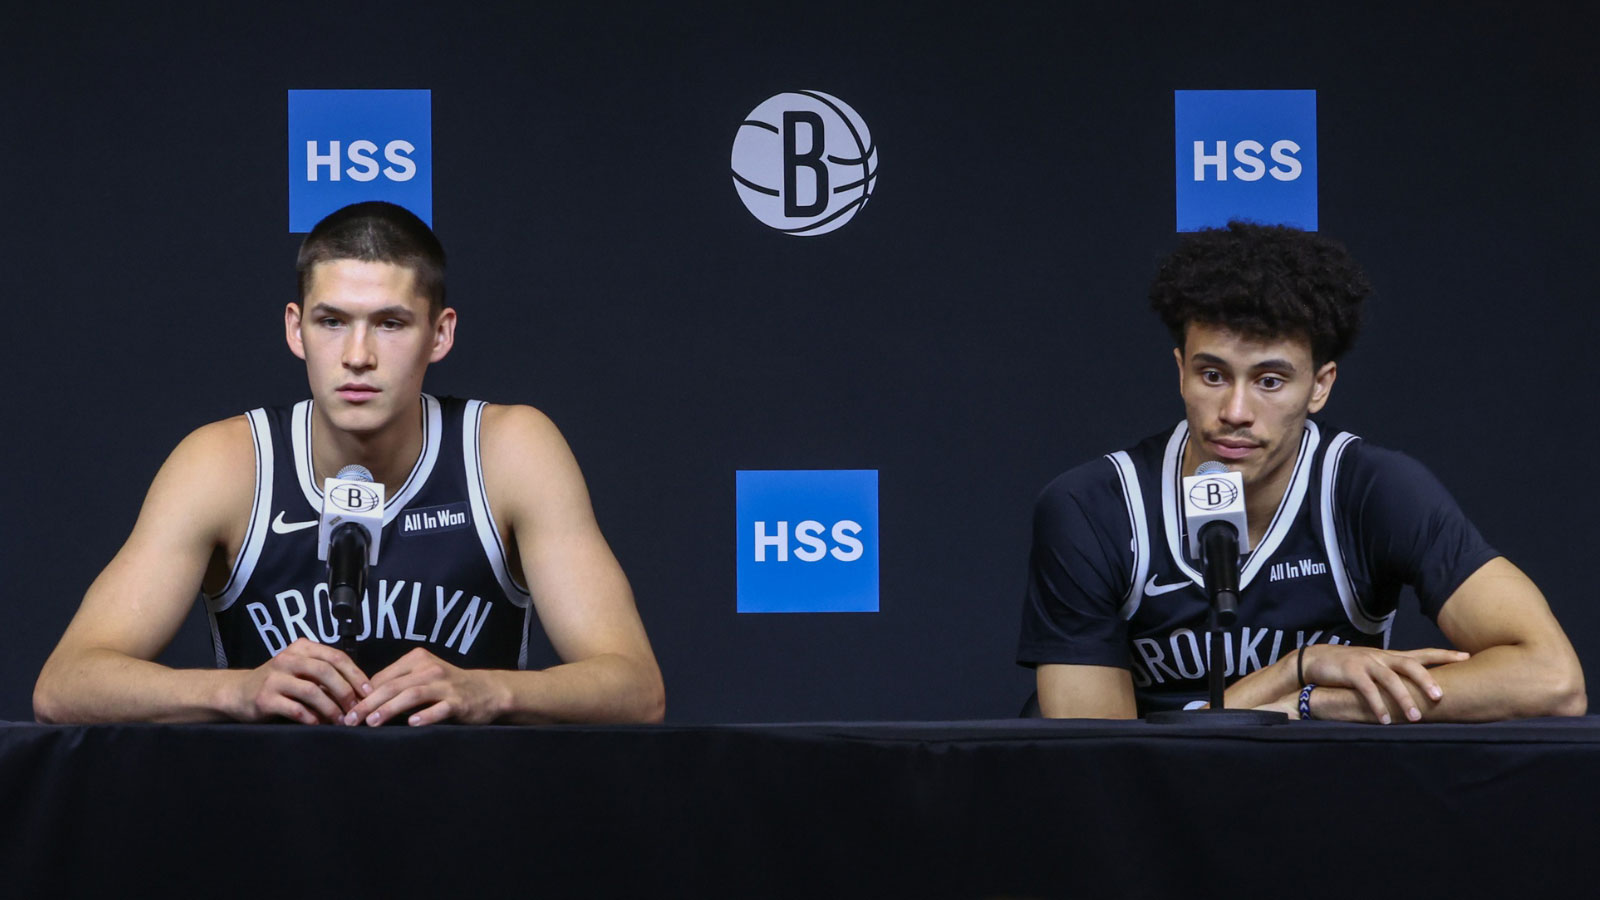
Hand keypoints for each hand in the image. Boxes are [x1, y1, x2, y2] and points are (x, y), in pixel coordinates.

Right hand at [230, 638, 369, 724]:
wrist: (238, 693)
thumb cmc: (279, 683)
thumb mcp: (301, 670)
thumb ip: (325, 674)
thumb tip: (359, 692)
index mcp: (302, 648)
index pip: (336, 657)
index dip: (356, 675)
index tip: (368, 692)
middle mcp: (288, 659)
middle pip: (326, 672)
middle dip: (346, 692)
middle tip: (356, 709)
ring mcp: (274, 678)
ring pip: (311, 691)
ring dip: (331, 708)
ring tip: (341, 721)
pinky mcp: (265, 699)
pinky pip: (295, 709)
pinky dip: (311, 718)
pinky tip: (320, 725)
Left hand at [346, 648, 507, 726]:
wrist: (487, 691)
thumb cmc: (449, 685)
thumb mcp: (424, 676)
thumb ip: (399, 683)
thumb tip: (364, 699)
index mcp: (417, 660)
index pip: (383, 677)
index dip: (362, 694)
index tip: (347, 709)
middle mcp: (430, 669)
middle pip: (393, 686)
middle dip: (368, 703)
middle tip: (351, 719)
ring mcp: (445, 685)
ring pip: (412, 695)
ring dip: (389, 709)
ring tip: (372, 722)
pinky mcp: (459, 701)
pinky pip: (439, 708)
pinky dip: (425, 715)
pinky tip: (412, 723)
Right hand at [1301, 644, 1469, 722]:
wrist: (1316, 659)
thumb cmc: (1349, 667)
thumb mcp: (1374, 667)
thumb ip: (1394, 674)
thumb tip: (1418, 689)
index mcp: (1390, 657)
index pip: (1422, 653)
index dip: (1444, 654)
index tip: (1467, 656)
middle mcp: (1382, 658)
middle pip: (1410, 664)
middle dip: (1426, 680)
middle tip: (1441, 697)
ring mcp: (1366, 663)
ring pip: (1391, 679)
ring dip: (1404, 698)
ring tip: (1415, 716)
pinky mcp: (1351, 672)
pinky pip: (1367, 690)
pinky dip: (1377, 705)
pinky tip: (1385, 720)